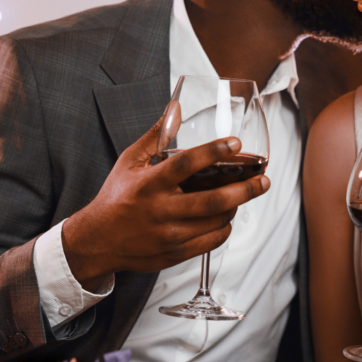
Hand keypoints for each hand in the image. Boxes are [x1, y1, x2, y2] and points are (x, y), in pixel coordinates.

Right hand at [62, 115, 269, 289]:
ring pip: (217, 221)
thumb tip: (175, 109)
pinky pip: (211, 242)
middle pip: (214, 200)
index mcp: (150, 183)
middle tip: (264, 180)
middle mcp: (162, 210)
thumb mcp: (129, 161)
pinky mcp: (175, 253)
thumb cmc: (116, 197)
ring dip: (236, 206)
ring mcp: (170, 234)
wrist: (98, 241)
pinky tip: (227, 216)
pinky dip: (225, 228)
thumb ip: (155, 136)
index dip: (214, 152)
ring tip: (245, 194)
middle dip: (246, 189)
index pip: (187, 164)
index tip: (236, 143)